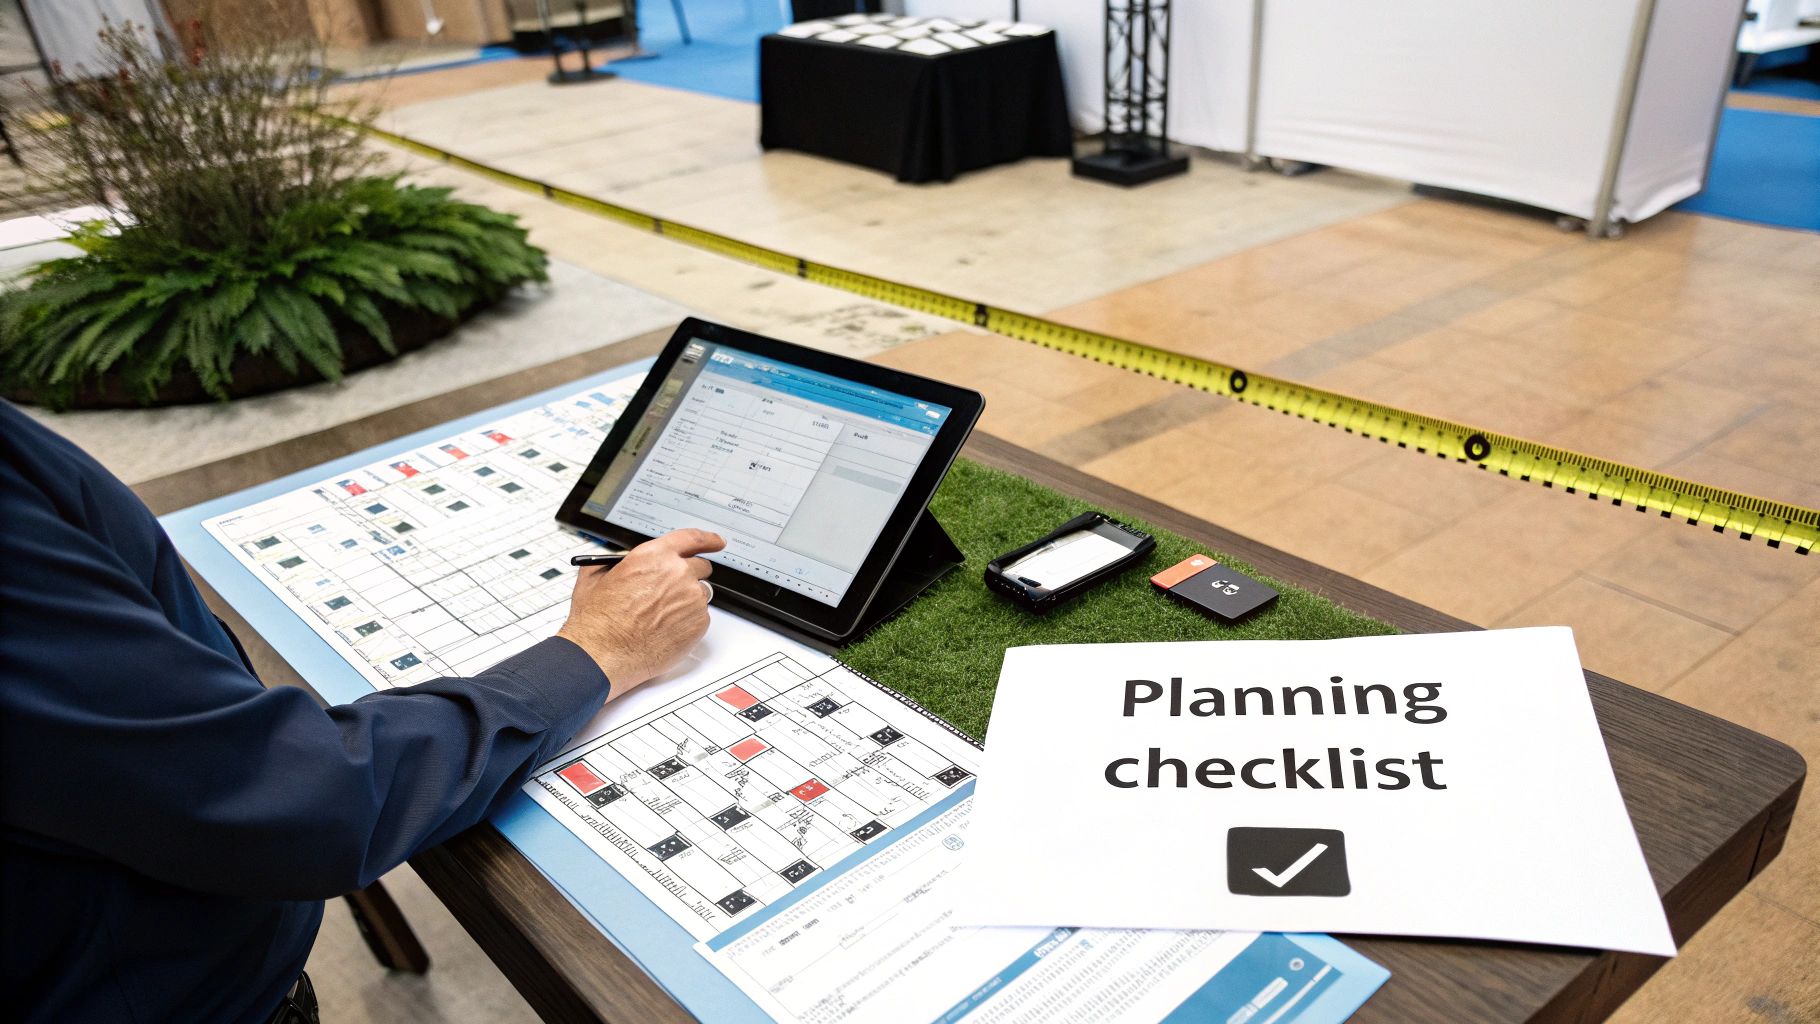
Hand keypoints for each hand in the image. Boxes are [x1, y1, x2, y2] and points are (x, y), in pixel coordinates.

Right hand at [558, 528, 723, 699]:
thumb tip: (621, 562)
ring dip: (688, 600)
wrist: (603, 653)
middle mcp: (677, 574)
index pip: (692, 538)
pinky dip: (688, 622)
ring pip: (701, 593)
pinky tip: (666, 630)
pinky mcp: (699, 623)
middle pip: (701, 566)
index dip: (708, 539)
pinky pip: (701, 617)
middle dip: (690, 575)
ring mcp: (692, 599)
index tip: (716, 541)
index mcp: (654, 556)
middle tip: (674, 591)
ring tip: (662, 616)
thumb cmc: (599, 621)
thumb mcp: (596, 577)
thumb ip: (616, 563)